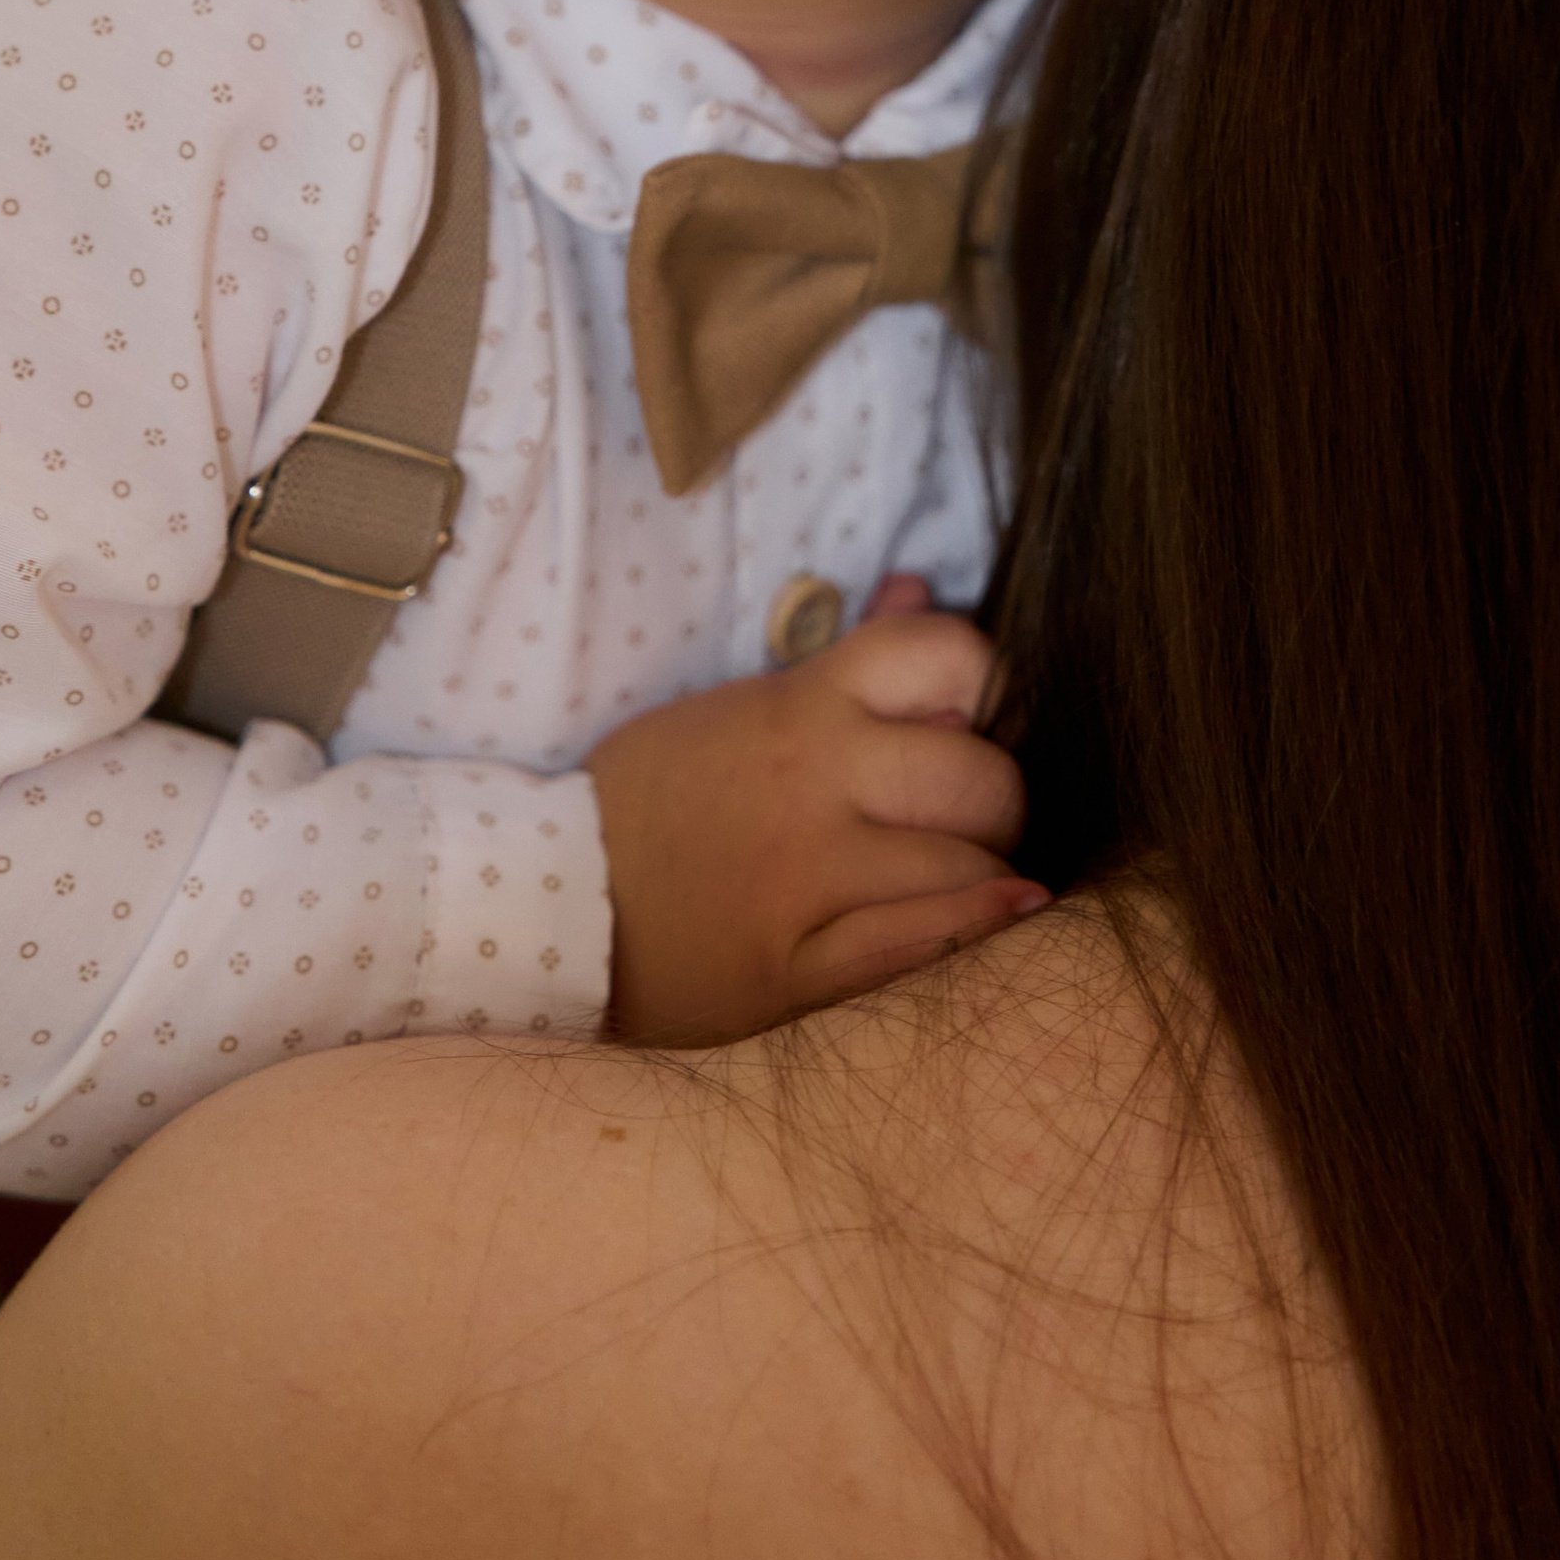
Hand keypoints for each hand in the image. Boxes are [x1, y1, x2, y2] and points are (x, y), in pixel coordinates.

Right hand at [587, 582, 1046, 1047]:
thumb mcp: (742, 706)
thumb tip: (923, 591)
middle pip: (979, 778)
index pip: (946, 655)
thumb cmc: (657, 794)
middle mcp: (815, 784)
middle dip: (999, 799)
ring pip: (964, 869)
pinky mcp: (798, 968)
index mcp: (802, 707)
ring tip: (971, 871)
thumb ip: (844, 659)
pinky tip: (1001, 911)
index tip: (979, 716)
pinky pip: (921, 946)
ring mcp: (807, 879)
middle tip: (977, 816)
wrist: (558, 897)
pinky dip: (975, 927)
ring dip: (986, 871)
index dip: (989, 682)